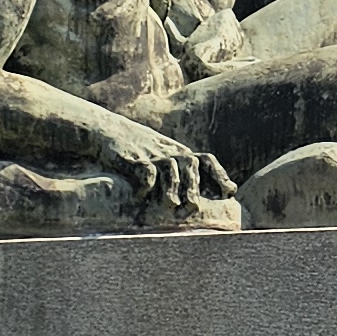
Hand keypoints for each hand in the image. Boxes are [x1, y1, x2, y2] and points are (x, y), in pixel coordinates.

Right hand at [98, 117, 225, 210]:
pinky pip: (144, 170)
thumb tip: (194, 198)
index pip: (207, 160)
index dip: (219, 175)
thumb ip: (177, 170)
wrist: (106, 129)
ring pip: (170, 168)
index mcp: (179, 151)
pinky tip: (140, 197)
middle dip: (196, 186)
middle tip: (196, 206)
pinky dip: (145, 184)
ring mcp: (151, 153)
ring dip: (173, 187)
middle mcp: (169, 151)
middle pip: (191, 164)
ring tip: (172, 205)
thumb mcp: (161, 153)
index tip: (230, 192)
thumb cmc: (136, 147)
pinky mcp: (132, 157)